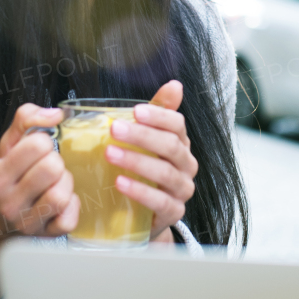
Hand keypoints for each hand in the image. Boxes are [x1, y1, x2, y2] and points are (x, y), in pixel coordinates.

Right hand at [0, 103, 79, 294]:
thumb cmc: (5, 179)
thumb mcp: (6, 146)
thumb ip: (26, 120)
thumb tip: (56, 114)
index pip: (36, 145)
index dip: (43, 141)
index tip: (37, 149)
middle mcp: (9, 203)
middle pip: (52, 169)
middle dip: (55, 162)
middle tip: (48, 166)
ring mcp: (27, 223)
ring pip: (61, 195)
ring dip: (65, 183)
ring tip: (55, 182)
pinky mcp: (45, 236)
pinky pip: (69, 219)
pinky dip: (72, 206)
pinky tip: (62, 201)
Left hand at [104, 80, 197, 242]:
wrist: (144, 214)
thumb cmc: (144, 172)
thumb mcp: (147, 141)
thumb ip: (158, 113)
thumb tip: (175, 85)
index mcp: (181, 144)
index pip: (177, 125)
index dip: (159, 116)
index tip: (135, 111)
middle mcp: (186, 165)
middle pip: (171, 147)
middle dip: (143, 136)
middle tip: (115, 129)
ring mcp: (182, 190)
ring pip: (166, 174)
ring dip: (137, 162)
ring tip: (111, 154)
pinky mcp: (174, 212)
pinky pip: (161, 202)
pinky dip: (140, 192)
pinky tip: (121, 183)